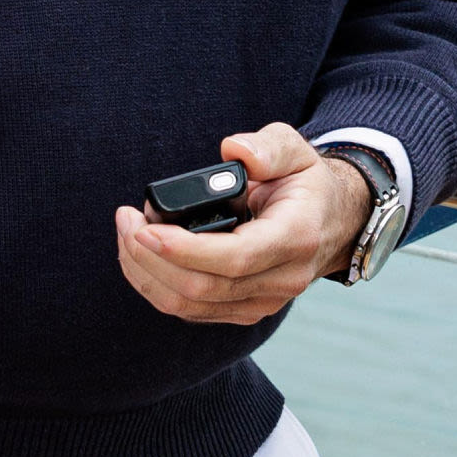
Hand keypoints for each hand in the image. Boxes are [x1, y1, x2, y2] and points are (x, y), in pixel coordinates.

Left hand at [114, 123, 368, 324]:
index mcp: (296, 237)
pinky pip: (193, 310)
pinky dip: (158, 285)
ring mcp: (264, 302)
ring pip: (192, 306)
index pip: (235, 258)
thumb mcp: (296, 149)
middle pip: (204, 288)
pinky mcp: (245, 310)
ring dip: (147, 274)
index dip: (185, 250)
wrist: (331, 221)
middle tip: (125, 221)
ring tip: (127, 233)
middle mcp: (282, 279)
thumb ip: (267, 146)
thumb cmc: (305, 183)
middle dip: (151, 257)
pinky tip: (141, 255)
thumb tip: (233, 149)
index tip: (144, 228)